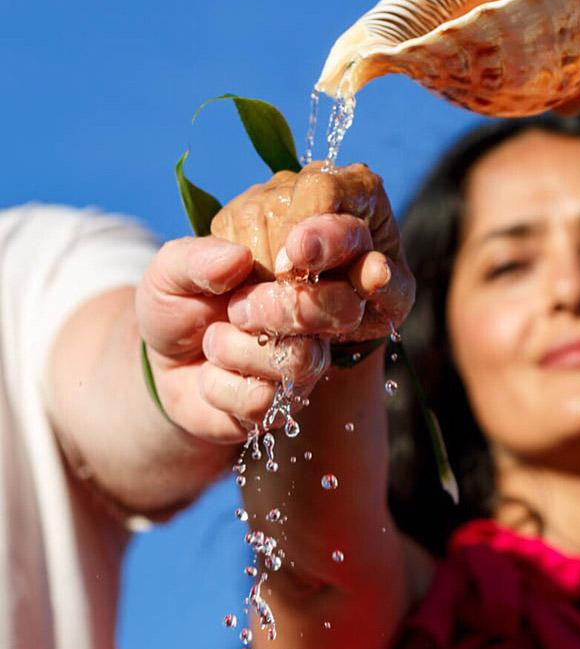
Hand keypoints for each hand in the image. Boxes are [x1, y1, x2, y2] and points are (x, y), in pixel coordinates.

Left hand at [135, 236, 327, 442]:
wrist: (161, 366)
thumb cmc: (180, 306)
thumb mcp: (171, 272)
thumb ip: (196, 259)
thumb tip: (238, 259)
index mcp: (302, 265)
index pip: (348, 243)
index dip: (334, 243)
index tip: (296, 251)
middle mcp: (319, 314)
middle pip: (343, 309)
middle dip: (280, 307)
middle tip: (236, 308)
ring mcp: (307, 362)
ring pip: (299, 359)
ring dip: (235, 349)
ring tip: (212, 341)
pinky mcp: (284, 406)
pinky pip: (263, 398)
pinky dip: (218, 386)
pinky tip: (210, 377)